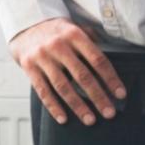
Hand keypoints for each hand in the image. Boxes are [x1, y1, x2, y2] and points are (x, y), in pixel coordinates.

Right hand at [9, 16, 124, 124]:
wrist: (24, 24)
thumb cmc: (55, 31)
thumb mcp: (73, 27)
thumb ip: (91, 40)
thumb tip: (110, 59)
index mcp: (73, 34)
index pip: (97, 60)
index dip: (110, 78)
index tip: (120, 94)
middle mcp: (58, 45)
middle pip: (82, 75)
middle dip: (98, 97)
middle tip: (109, 113)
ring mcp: (42, 57)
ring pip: (63, 86)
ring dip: (78, 106)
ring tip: (90, 119)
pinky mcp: (28, 66)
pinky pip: (43, 90)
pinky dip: (53, 107)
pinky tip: (63, 118)